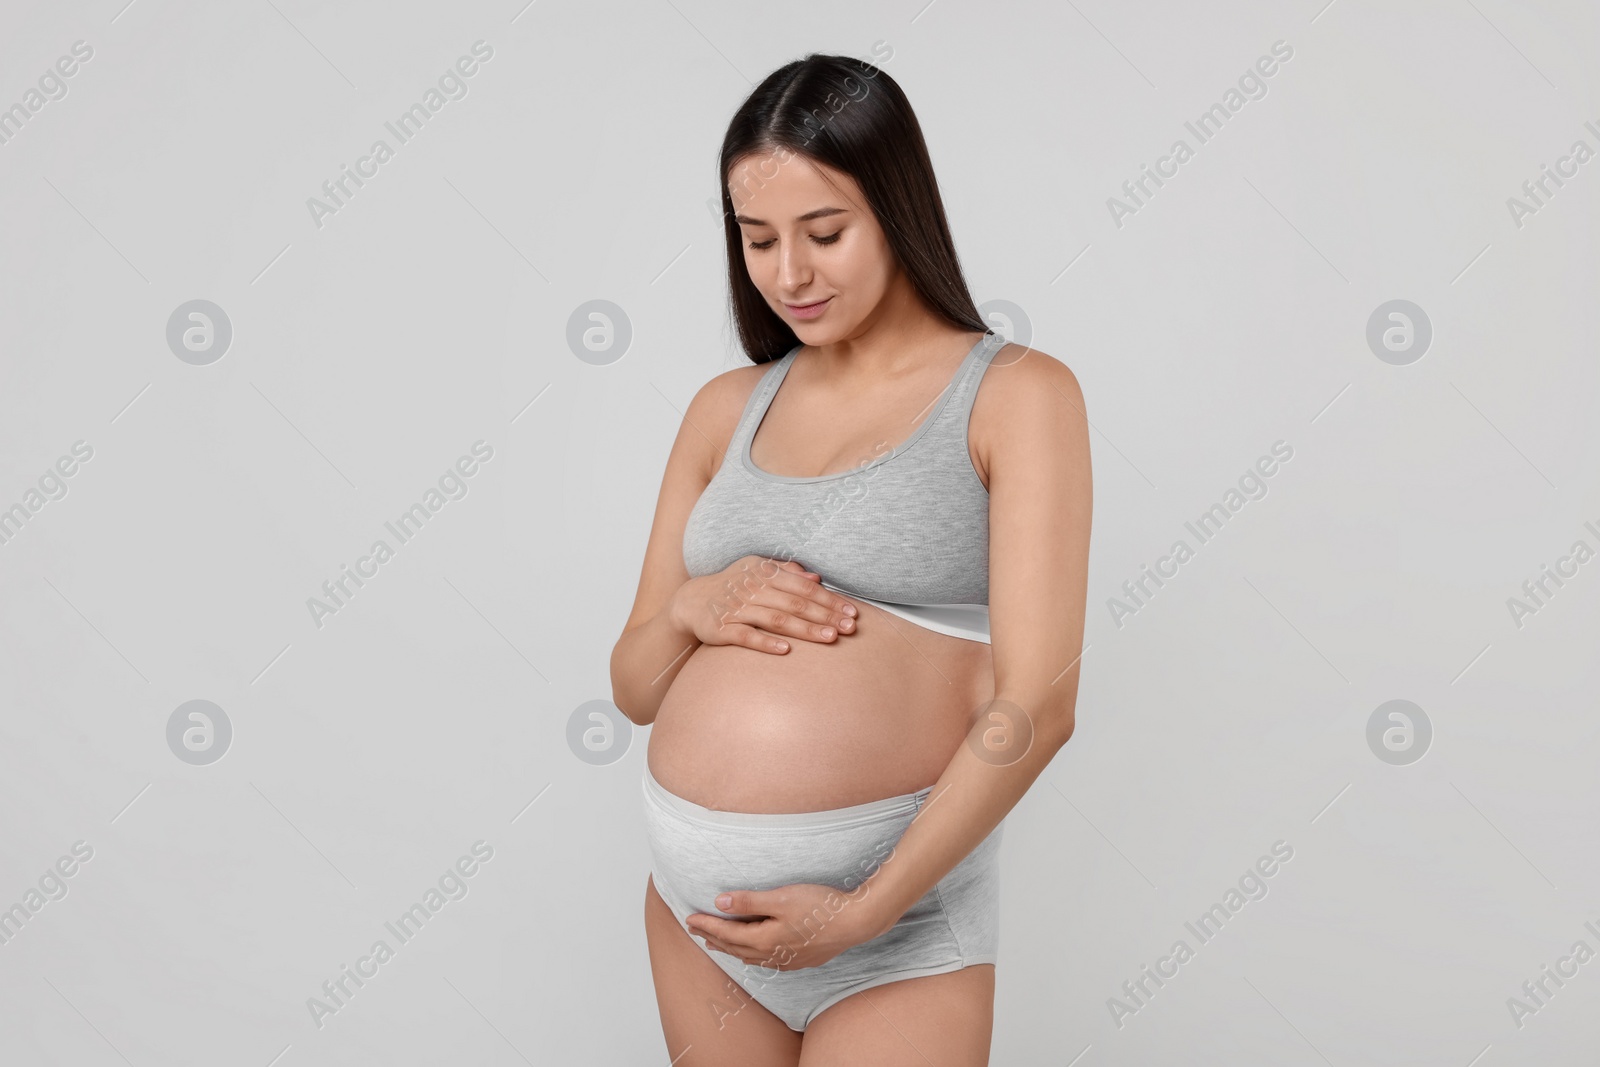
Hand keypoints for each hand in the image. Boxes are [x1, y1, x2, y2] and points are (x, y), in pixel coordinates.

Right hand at [670, 556, 857, 654]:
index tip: (851, 612)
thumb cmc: (733, 586)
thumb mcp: (757, 571)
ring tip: (829, 638)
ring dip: (804, 629)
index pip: (803, 587)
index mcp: (764, 574)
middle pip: (795, 603)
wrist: (691, 601)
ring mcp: (737, 609)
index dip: (829, 599)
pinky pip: (746, 636)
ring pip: (776, 619)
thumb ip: (786, 573)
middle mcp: (752, 589)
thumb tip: (817, 577)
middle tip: (849, 628)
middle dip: (824, 615)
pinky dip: (766, 642)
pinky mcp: (722, 629)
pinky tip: (786, 650)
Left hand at [686, 882, 885, 970]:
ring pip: (750, 957)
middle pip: (735, 948)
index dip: (706, 926)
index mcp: (765, 939)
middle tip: (695, 931)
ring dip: (730, 949)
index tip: (689, 920)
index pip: (727, 933)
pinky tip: (754, 954)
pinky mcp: (801, 960)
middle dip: (713, 938)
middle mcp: (773, 955)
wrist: (855, 922)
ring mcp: (787, 960)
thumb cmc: (820, 907)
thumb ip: (749, 902)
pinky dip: (751, 955)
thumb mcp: (781, 898)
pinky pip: (766, 961)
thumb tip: (719, 903)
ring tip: (716, 944)